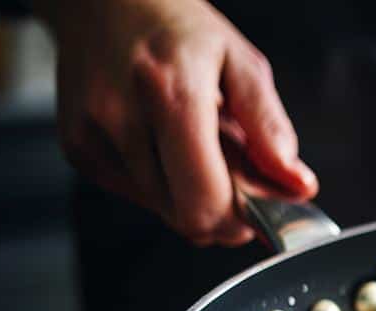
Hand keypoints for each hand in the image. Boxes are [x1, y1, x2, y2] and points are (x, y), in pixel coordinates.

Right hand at [36, 0, 318, 245]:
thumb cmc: (175, 25)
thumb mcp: (240, 63)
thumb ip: (270, 128)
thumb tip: (298, 185)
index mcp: (171, 94)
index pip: (206, 201)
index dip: (241, 219)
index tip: (260, 208)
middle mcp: (123, 118)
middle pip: (184, 216)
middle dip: (221, 211)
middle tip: (235, 176)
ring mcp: (93, 137)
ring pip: (162, 211)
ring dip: (191, 194)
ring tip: (196, 146)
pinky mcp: (77, 149)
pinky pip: (135, 196)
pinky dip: (162, 184)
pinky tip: (165, 144)